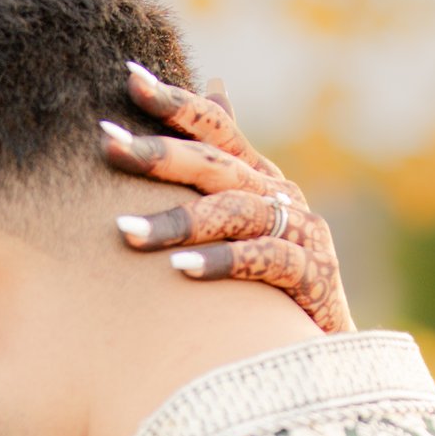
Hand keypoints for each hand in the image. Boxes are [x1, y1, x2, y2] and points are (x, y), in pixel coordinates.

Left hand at [101, 60, 355, 334]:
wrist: (327, 358)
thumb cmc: (272, 297)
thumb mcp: (246, 230)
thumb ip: (227, 169)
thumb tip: (215, 82)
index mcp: (264, 183)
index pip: (219, 130)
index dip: (178, 103)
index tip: (129, 77)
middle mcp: (286, 199)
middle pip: (219, 165)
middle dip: (160, 154)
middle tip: (108, 145)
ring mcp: (306, 237)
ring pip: (237, 213)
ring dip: (178, 221)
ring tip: (125, 232)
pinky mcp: (316, 280)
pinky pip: (265, 263)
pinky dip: (222, 264)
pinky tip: (180, 271)